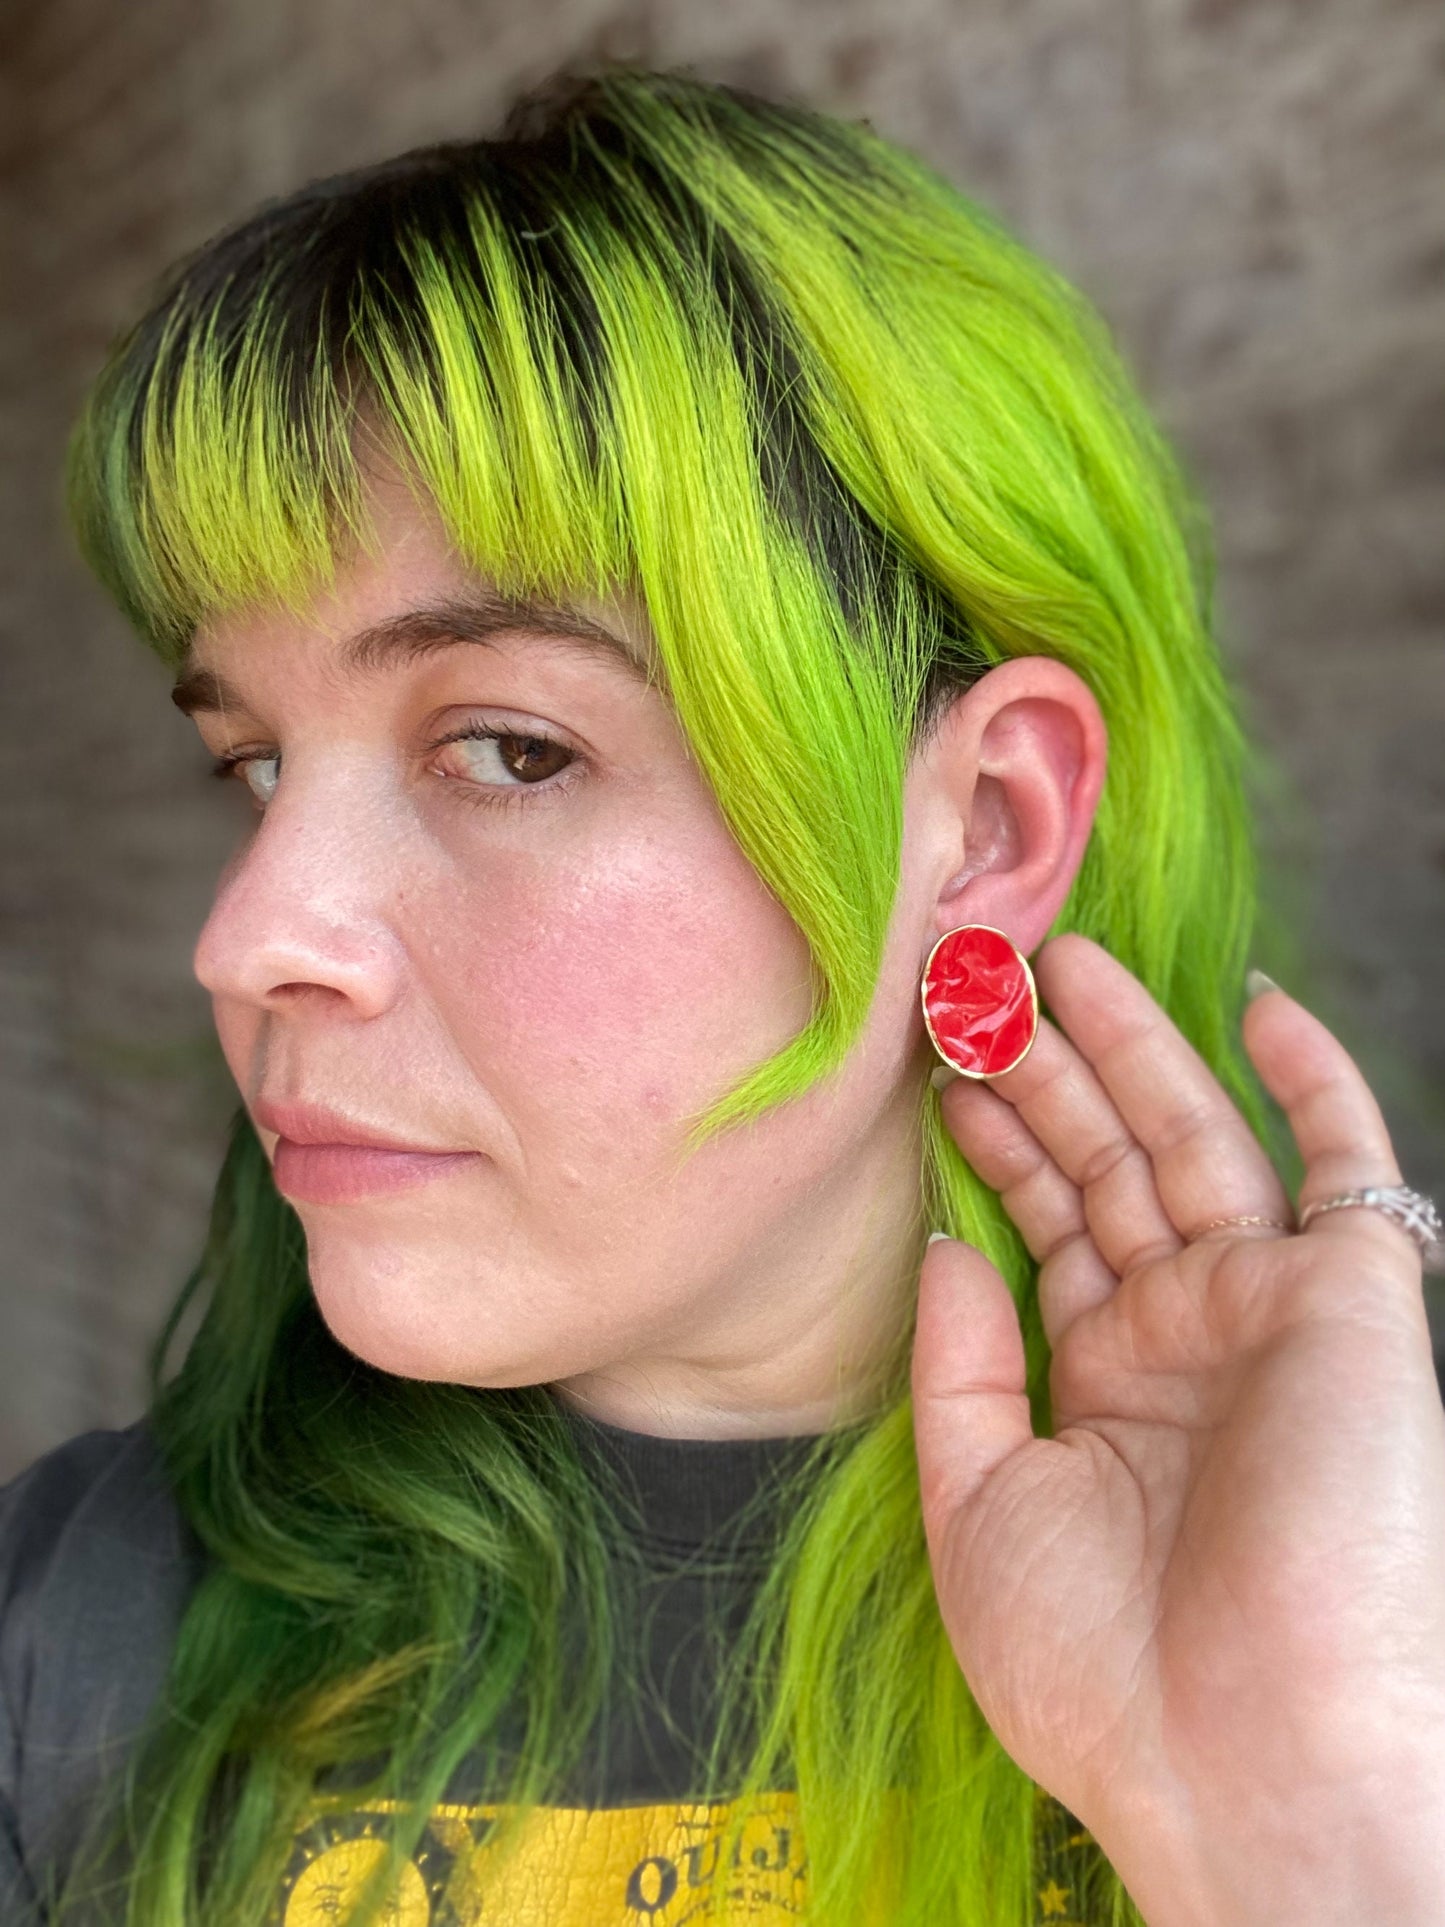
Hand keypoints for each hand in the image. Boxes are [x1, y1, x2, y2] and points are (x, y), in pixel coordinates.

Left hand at [911, 933, 1444, 1926]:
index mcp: (1102, 1383)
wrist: (1243, 1763)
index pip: (1045, 1224)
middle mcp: (1187, 1333)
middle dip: (1043, 1071)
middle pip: (1106, 1164)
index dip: (993, 1140)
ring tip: (1051, 959)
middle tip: (973, 984)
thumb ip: (959, 1369)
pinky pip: (1348, 1167)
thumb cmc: (1102, 1669)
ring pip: (1195, 1141)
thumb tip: (945, 1243)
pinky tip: (1254, 999)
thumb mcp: (979, 1514)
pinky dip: (1315, 1079)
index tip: (927, 1064)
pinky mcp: (1352, 1304)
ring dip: (1131, 1048)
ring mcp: (1269, 1311)